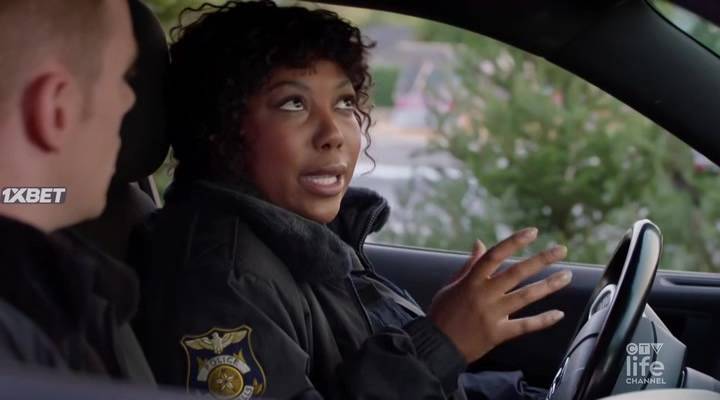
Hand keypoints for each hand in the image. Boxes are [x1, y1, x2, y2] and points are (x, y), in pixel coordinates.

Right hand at [428, 228, 571, 362]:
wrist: (436, 345)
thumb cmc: (442, 313)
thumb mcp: (451, 285)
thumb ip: (469, 265)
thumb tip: (480, 243)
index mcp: (471, 281)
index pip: (495, 256)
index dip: (514, 242)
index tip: (533, 232)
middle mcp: (483, 295)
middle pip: (516, 273)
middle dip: (541, 260)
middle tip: (561, 249)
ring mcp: (492, 315)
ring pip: (525, 297)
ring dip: (548, 285)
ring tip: (567, 276)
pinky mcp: (497, 334)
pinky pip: (524, 326)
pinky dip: (542, 320)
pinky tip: (559, 314)